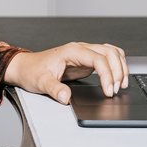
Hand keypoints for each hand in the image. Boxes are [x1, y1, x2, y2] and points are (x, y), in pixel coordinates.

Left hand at [4, 41, 127, 103]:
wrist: (25, 67)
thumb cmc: (32, 71)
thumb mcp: (40, 82)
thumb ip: (54, 89)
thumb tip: (66, 97)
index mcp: (72, 51)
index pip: (98, 59)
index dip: (107, 75)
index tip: (108, 91)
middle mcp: (80, 49)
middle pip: (109, 52)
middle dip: (117, 71)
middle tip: (116, 90)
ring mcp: (84, 54)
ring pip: (111, 52)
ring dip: (120, 67)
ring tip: (121, 85)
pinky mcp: (86, 61)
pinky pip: (107, 58)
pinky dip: (116, 66)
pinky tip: (116, 78)